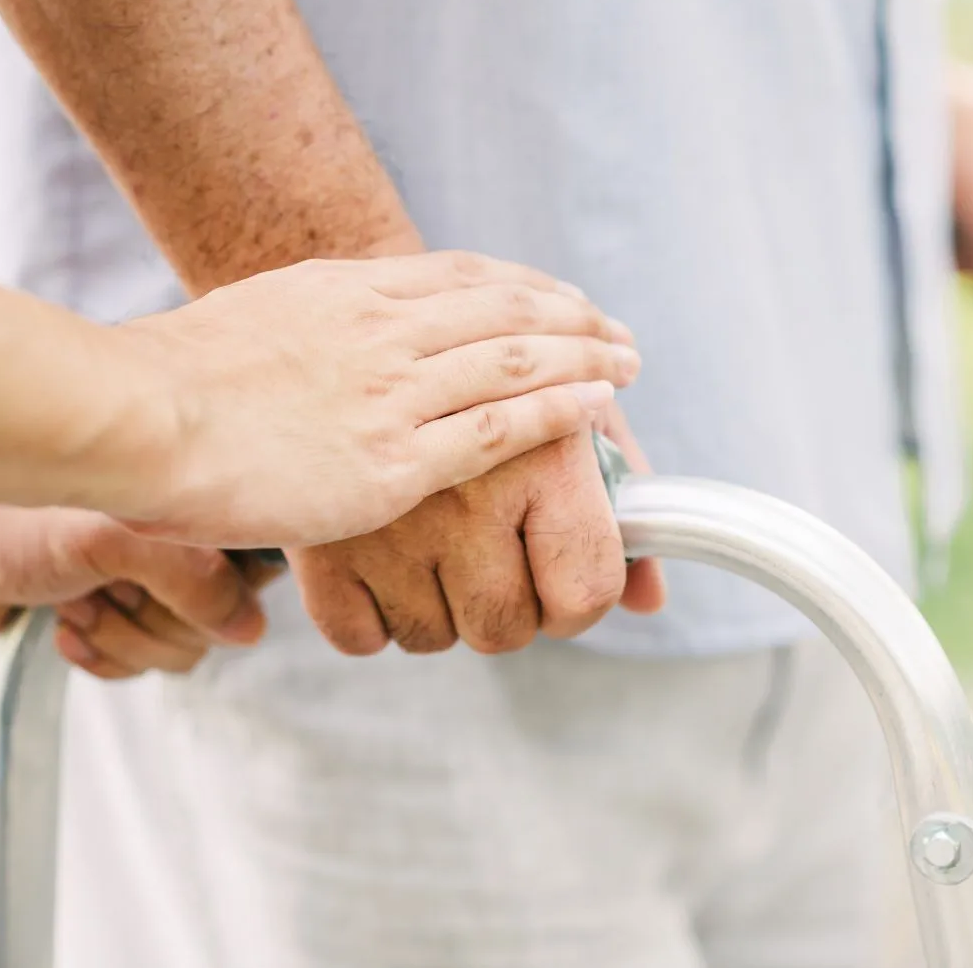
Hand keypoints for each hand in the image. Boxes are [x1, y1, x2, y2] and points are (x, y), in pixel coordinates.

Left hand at [0, 502, 278, 679]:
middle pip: (218, 620)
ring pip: (178, 648)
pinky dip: (101, 654)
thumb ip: (195, 578)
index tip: (167, 584)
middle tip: (106, 583)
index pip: (257, 565)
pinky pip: (138, 665)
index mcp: (197, 500)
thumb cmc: (9, 512)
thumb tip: (248, 627)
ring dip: (119, 634)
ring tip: (75, 597)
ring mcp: (148, 577)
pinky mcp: (112, 612)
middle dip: (153, 618)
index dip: (222, 592)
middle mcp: (183, 535)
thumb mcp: (116, 538)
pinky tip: (65, 623)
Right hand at [116, 251, 640, 549]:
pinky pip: (497, 428)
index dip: (520, 286)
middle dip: (570, 317)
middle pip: (502, 308)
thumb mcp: (242, 325)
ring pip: (514, 359)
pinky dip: (555, 412)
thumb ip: (292, 333)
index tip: (557, 296)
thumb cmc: (164, 383)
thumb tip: (301, 349)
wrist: (137, 416)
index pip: (457, 275)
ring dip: (582, 358)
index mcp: (342, 293)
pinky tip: (594, 411)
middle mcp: (380, 329)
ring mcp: (391, 392)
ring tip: (627, 366)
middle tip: (616, 332)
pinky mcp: (393, 461)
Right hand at [287, 404, 665, 656]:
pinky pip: (357, 636)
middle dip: (502, 607)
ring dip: (433, 610)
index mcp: (545, 456)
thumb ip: (622, 497)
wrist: (354, 336)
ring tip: (429, 549)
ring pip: (430, 637)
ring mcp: (392, 524)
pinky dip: (368, 616)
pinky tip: (379, 564)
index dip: (580, 602)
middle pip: (504, 630)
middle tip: (487, 558)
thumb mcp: (567, 409)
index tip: (561, 581)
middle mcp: (471, 493)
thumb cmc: (484, 375)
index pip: (586, 592)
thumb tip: (650, 598)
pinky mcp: (323, 542)